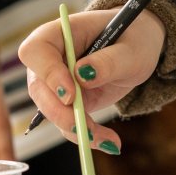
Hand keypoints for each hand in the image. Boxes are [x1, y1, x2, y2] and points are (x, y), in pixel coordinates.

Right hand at [18, 8, 164, 150]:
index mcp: (61, 32)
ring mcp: (57, 80)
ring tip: (107, 140)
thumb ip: (109, 60)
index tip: (71, 94)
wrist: (140, 46)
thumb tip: (82, 74)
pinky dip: (86, 135)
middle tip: (86, 128)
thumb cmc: (134, 37)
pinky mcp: (68, 100)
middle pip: (38, 87)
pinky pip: (67, 122)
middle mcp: (52, 56)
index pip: (36, 50)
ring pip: (51, 110)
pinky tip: (109, 142)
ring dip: (76, 129)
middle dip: (60, 112)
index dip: (48, 74)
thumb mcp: (132, 49)